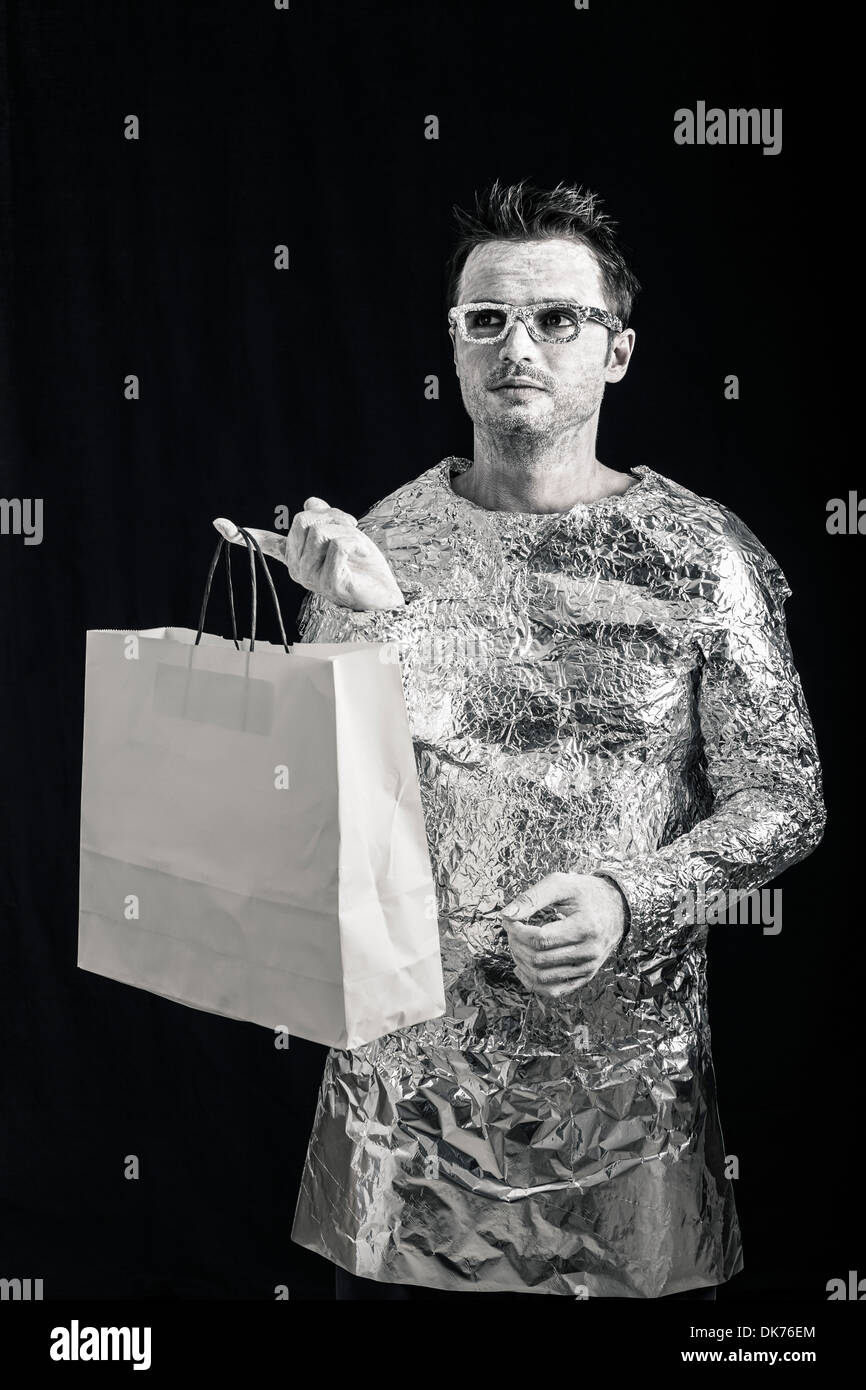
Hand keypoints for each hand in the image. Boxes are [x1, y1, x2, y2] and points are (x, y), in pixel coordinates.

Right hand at [212, 498, 404, 611]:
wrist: (382, 594)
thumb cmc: (361, 565)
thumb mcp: (342, 532)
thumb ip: (324, 517)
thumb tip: (309, 501)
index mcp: (295, 556)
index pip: (266, 542)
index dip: (241, 533)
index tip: (218, 522)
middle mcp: (297, 568)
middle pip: (303, 520)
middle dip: (331, 516)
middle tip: (350, 526)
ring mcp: (311, 577)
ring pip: (321, 530)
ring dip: (346, 528)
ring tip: (357, 544)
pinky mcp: (329, 583)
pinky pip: (336, 545)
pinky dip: (354, 541)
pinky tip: (361, 553)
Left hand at [502, 873, 626, 998]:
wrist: (616, 907)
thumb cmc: (585, 892)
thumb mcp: (561, 884)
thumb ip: (532, 897)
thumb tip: (506, 914)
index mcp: (586, 927)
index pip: (540, 939)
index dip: (517, 931)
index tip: (510, 920)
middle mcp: (590, 952)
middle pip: (538, 959)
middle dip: (516, 944)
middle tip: (511, 929)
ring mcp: (588, 968)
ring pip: (542, 978)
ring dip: (520, 962)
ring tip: (516, 944)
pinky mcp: (585, 977)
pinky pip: (553, 991)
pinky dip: (532, 983)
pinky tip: (522, 967)